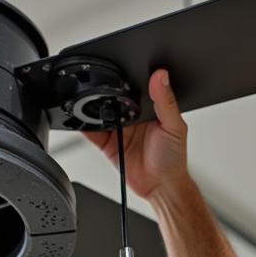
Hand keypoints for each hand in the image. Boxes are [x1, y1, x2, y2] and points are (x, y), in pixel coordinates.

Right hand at [84, 68, 188, 200]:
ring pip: (100, 113)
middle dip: (105, 92)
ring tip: (88, 102)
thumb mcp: (174, 126)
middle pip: (114, 98)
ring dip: (93, 108)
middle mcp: (132, 117)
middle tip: (100, 87)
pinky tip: (81, 121)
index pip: (135, 87)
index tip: (120, 70)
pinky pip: (92, 132)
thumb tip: (161, 77)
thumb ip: (166, 101)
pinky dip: (84, 127)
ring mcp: (119, 130)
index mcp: (148, 108)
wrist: (161, 187)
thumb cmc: (173, 158)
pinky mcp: (108, 144)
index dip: (128, 78)